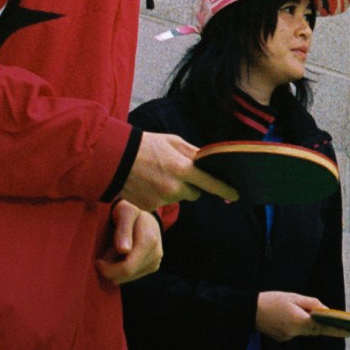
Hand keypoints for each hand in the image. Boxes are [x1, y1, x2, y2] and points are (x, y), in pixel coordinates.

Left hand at [96, 202, 163, 284]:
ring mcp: (155, 261)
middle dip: (110, 269)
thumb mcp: (125, 212)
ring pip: (127, 278)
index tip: (97, 261)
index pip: (126, 268)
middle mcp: (156, 254)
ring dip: (115, 269)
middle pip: (125, 275)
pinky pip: (132, 276)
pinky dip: (122, 269)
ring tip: (113, 252)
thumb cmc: (130, 210)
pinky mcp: (153, 266)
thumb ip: (123, 230)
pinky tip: (120, 256)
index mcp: (149, 241)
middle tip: (103, 254)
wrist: (145, 213)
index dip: (108, 269)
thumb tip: (124, 250)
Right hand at [119, 132, 237, 209]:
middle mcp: (174, 187)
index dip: (224, 189)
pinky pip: (164, 203)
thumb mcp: (173, 142)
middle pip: (196, 194)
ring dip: (176, 190)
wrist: (114, 157)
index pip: (211, 183)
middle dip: (193, 186)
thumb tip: (210, 162)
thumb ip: (194, 154)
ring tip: (159, 175)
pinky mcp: (150, 207)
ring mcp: (161, 199)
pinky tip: (149, 183)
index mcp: (182, 168)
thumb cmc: (147, 145)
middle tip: (179, 173)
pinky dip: (160, 195)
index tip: (235, 195)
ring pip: (179, 198)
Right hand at [256, 291, 349, 342]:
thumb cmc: (272, 300)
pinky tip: (296, 317)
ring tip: (318, 317)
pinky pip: (296, 332)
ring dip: (312, 325)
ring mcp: (287, 337)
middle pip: (315, 331)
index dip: (336, 330)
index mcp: (298, 321)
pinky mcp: (282, 338)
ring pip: (306, 331)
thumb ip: (311, 303)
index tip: (349, 332)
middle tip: (342, 326)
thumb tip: (325, 309)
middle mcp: (294, 332)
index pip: (322, 327)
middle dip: (326, 327)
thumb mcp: (294, 297)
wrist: (249, 311)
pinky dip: (300, 326)